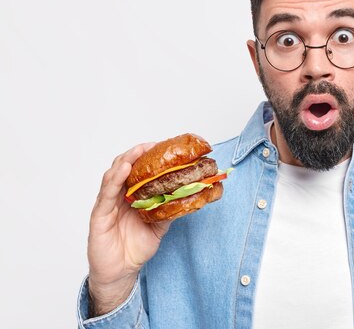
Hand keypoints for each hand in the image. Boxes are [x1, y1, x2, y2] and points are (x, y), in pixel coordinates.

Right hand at [87, 143, 172, 315]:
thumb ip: (169, 210)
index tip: (162, 147)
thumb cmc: (134, 248)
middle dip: (137, 154)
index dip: (147, 158)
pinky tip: (123, 170)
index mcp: (131, 197)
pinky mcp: (99, 215)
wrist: (121, 273)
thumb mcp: (159, 226)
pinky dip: (115, 179)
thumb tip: (189, 196)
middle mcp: (118, 196)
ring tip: (137, 151)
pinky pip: (106, 194)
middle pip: (125, 168)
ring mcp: (107, 204)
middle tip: (152, 145)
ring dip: (125, 161)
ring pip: (113, 176)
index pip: (138, 171)